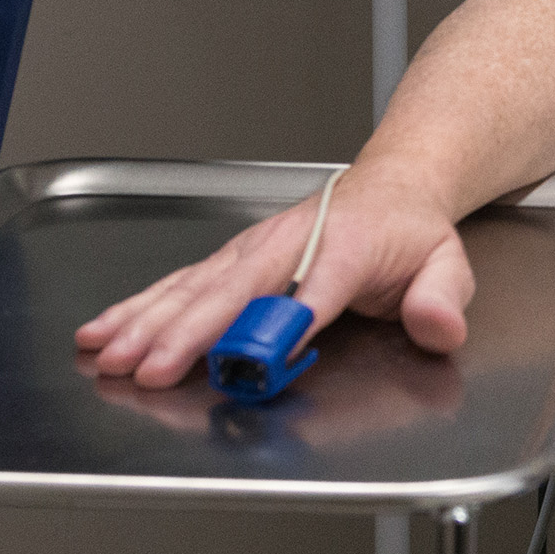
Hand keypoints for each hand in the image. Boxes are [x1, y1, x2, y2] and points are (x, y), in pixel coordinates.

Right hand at [73, 167, 477, 387]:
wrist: (392, 185)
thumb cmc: (413, 231)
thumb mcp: (450, 262)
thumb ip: (444, 297)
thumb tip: (438, 327)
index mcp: (345, 247)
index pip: (313, 290)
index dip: (281, 325)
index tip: (248, 359)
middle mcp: (289, 243)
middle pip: (233, 291)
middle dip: (186, 332)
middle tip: (148, 368)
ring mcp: (254, 249)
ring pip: (195, 287)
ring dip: (148, 320)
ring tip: (108, 352)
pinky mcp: (234, 259)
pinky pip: (182, 284)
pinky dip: (140, 306)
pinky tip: (104, 328)